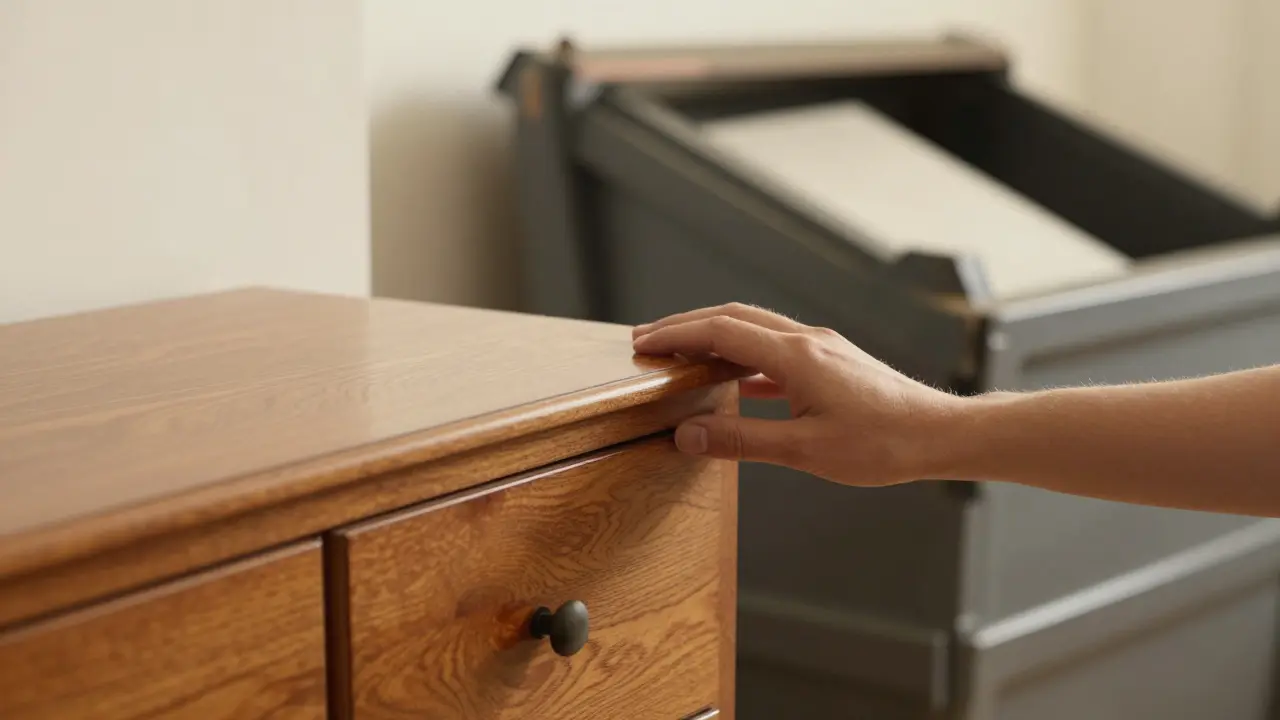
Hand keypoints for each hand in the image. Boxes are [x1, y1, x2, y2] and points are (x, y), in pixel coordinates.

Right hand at [632, 303, 962, 485]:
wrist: (941, 434)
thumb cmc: (883, 444)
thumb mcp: (804, 450)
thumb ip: (740, 440)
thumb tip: (687, 434)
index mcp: (796, 356)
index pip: (719, 332)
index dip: (675, 336)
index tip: (642, 345)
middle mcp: (807, 341)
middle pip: (732, 318)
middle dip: (686, 326)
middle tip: (648, 341)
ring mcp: (822, 348)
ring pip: (755, 329)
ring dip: (714, 337)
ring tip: (682, 356)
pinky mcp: (832, 362)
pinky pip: (776, 349)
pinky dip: (744, 357)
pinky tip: (735, 382)